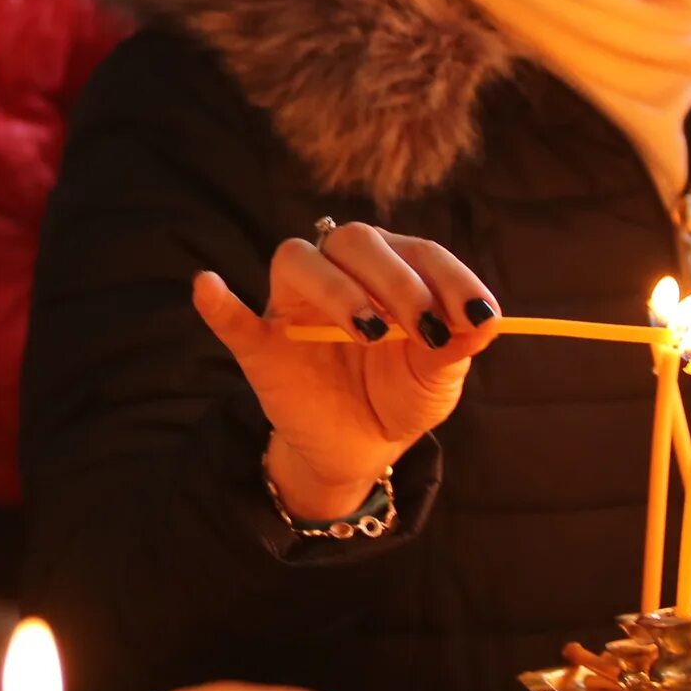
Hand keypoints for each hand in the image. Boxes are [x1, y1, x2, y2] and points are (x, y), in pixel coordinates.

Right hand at [193, 222, 498, 519]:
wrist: (361, 448)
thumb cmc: (400, 395)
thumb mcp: (437, 379)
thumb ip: (455, 347)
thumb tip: (482, 322)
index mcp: (391, 270)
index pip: (419, 252)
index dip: (451, 277)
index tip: (480, 314)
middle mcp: (341, 272)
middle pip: (357, 242)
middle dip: (398, 281)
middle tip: (425, 329)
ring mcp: (295, 305)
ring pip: (300, 261)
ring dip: (336, 288)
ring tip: (367, 331)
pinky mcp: (261, 345)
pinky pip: (233, 319)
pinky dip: (219, 302)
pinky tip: (208, 287)